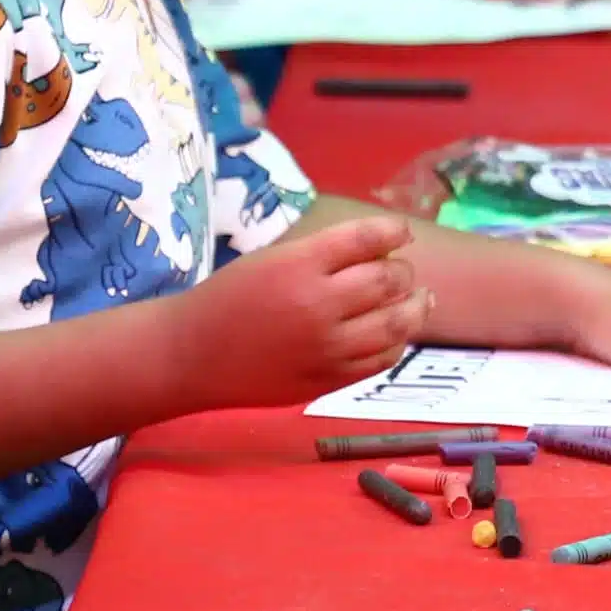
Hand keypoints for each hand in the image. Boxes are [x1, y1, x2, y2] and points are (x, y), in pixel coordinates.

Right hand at [183, 212, 428, 406]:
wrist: (191, 353)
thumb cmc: (230, 298)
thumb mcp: (272, 259)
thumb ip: (324, 255)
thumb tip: (382, 250)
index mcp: (300, 263)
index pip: (367, 238)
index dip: (394, 230)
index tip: (401, 232)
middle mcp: (319, 304)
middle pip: (389, 279)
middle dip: (402, 271)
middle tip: (401, 271)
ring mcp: (327, 346)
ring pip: (396, 323)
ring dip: (415, 307)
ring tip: (419, 300)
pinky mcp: (328, 380)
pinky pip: (381, 360)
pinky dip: (397, 343)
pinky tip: (396, 334)